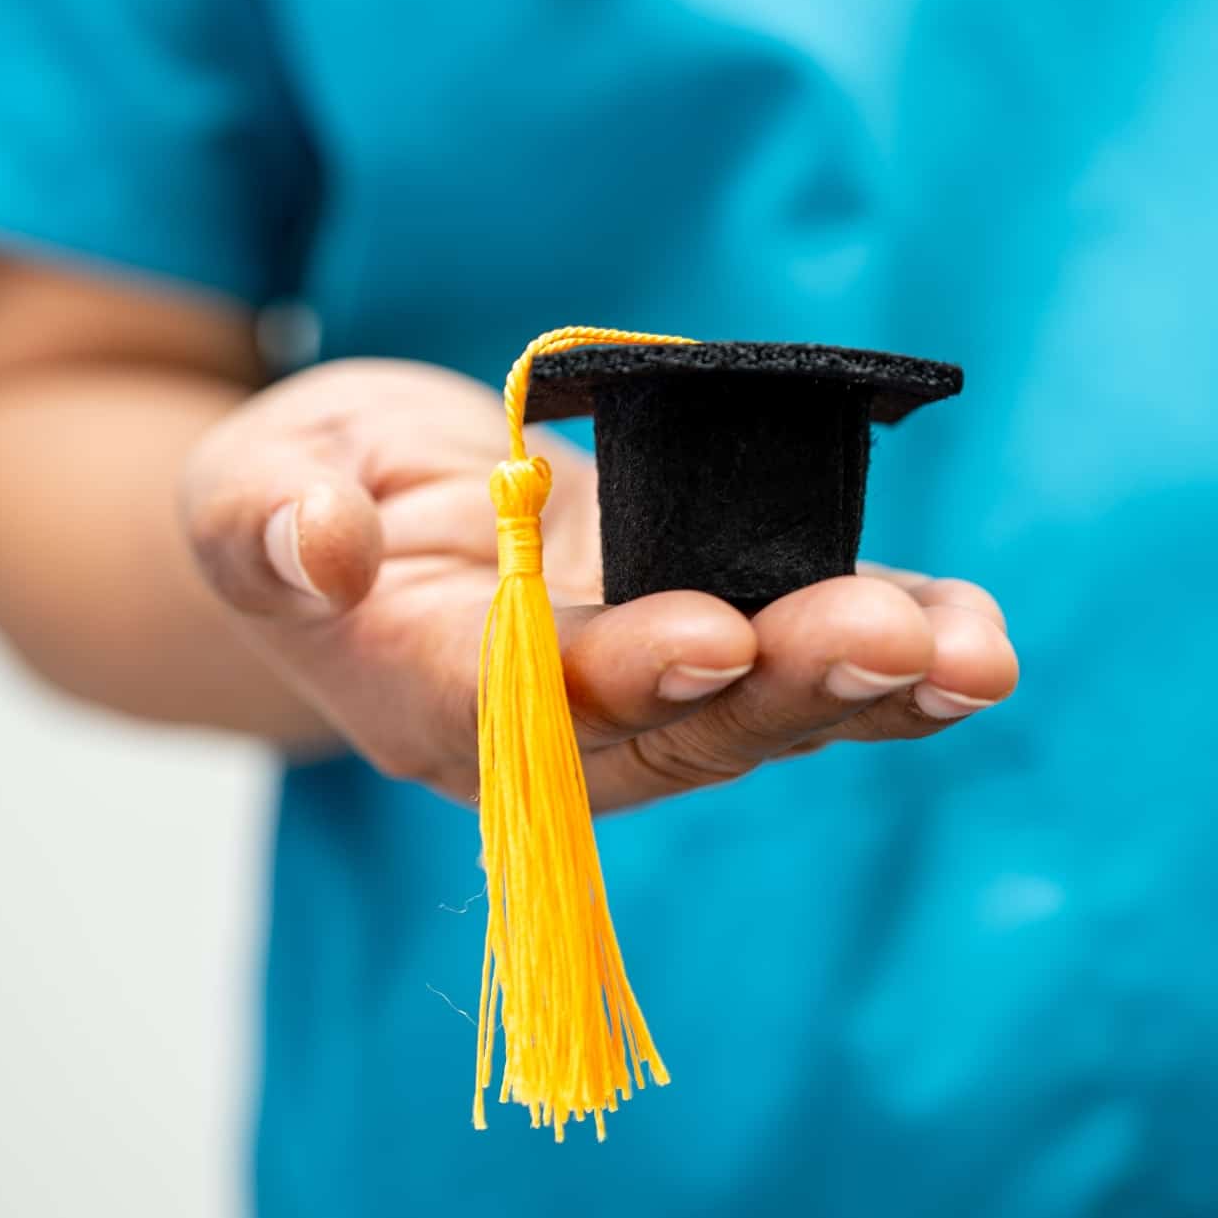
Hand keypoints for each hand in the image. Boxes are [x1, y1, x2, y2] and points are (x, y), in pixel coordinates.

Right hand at [180, 358, 1016, 808]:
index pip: (525, 708)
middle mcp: (551, 730)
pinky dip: (892, 660)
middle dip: (783, 686)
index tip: (706, 636)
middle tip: (881, 635)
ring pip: (761, 714)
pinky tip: (973, 638)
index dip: (616, 675)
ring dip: (869, 687)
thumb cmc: (302, 497)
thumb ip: (263, 521)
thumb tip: (319, 541)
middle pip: (675, 730)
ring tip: (970, 655)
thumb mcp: (244, 487)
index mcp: (427, 699)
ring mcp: (638, 694)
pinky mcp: (703, 637)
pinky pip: (801, 663)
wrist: (366, 518)